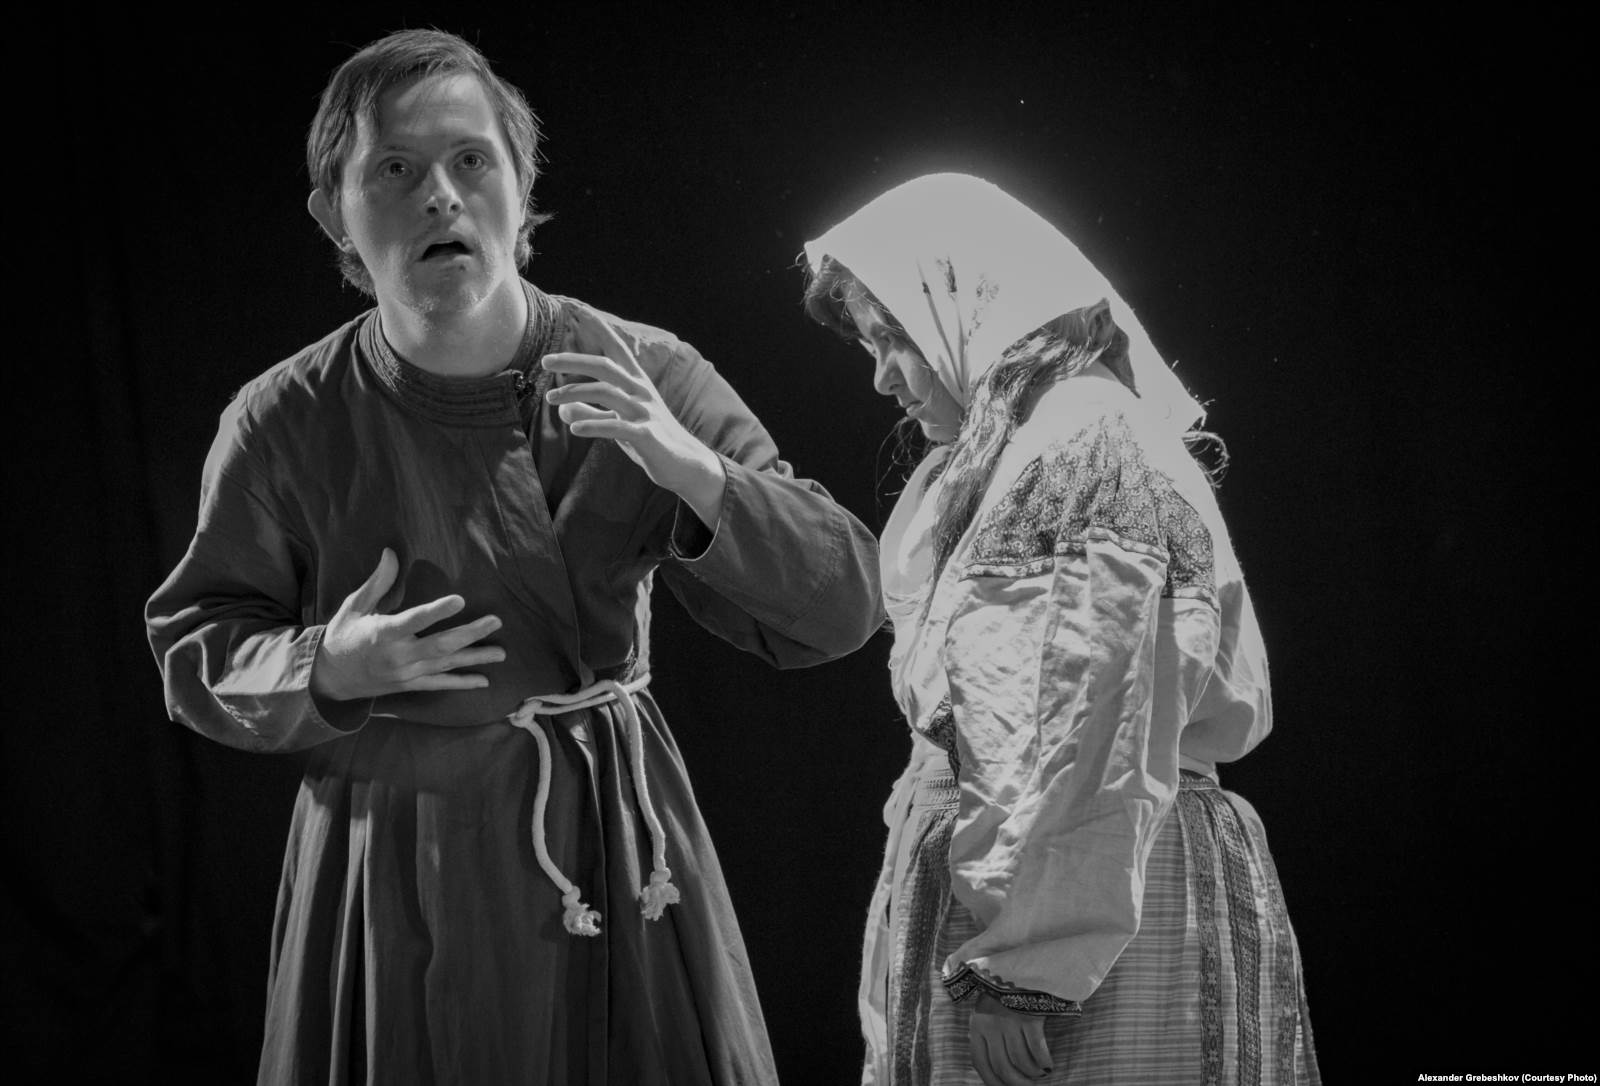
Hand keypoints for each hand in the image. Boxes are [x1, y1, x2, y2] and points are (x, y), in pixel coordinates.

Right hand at [310, 548, 504, 700]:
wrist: (330, 677)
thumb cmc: (343, 635)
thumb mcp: (354, 606)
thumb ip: (377, 582)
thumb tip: (391, 552)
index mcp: (383, 633)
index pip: (415, 620)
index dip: (437, 611)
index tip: (460, 599)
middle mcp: (398, 656)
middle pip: (441, 644)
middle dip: (471, 633)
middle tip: (495, 621)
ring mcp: (406, 673)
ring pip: (446, 665)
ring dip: (475, 658)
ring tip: (501, 653)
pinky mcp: (410, 684)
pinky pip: (440, 684)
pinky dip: (462, 682)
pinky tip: (483, 681)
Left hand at [541, 305, 725, 529]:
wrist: (685, 465)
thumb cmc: (651, 441)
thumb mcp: (618, 423)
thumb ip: (591, 413)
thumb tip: (563, 408)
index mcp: (636, 383)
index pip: (616, 348)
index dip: (598, 328)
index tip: (576, 309)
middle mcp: (641, 391)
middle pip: (605, 366)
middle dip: (574, 360)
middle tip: (545, 360)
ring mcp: (645, 412)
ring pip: (606, 392)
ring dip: (574, 393)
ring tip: (550, 399)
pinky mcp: (647, 435)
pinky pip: (616, 427)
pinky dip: (593, 425)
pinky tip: (574, 428)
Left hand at [970, 992, 1053, 1085]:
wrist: (1022, 968)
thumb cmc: (1005, 997)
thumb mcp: (988, 1015)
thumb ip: (988, 1038)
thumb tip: (998, 1074)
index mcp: (977, 1026)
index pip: (981, 1064)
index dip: (993, 1082)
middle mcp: (991, 1025)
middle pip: (1003, 1067)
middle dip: (1018, 1083)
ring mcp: (1010, 1021)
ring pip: (1021, 1062)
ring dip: (1033, 1073)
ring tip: (1040, 1073)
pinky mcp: (1029, 1017)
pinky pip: (1037, 1051)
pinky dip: (1044, 1062)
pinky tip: (1048, 1064)